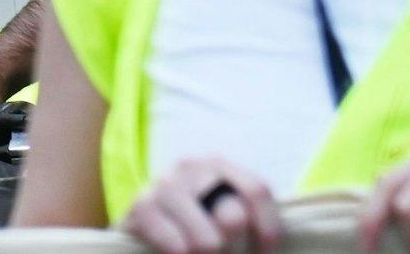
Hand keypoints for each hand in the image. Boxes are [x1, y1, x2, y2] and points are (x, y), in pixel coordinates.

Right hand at [118, 155, 279, 253]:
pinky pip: (177, 246)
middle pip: (233, 218)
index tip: (264, 253)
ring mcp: (164, 184)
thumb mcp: (224, 213)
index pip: (257, 191)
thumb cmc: (197, 224)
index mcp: (219, 164)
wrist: (146, 227)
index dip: (267, 231)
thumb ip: (243, 216)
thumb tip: (257, 240)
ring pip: (208, 240)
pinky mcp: (141, 207)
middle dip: (234, 250)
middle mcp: (191, 166)